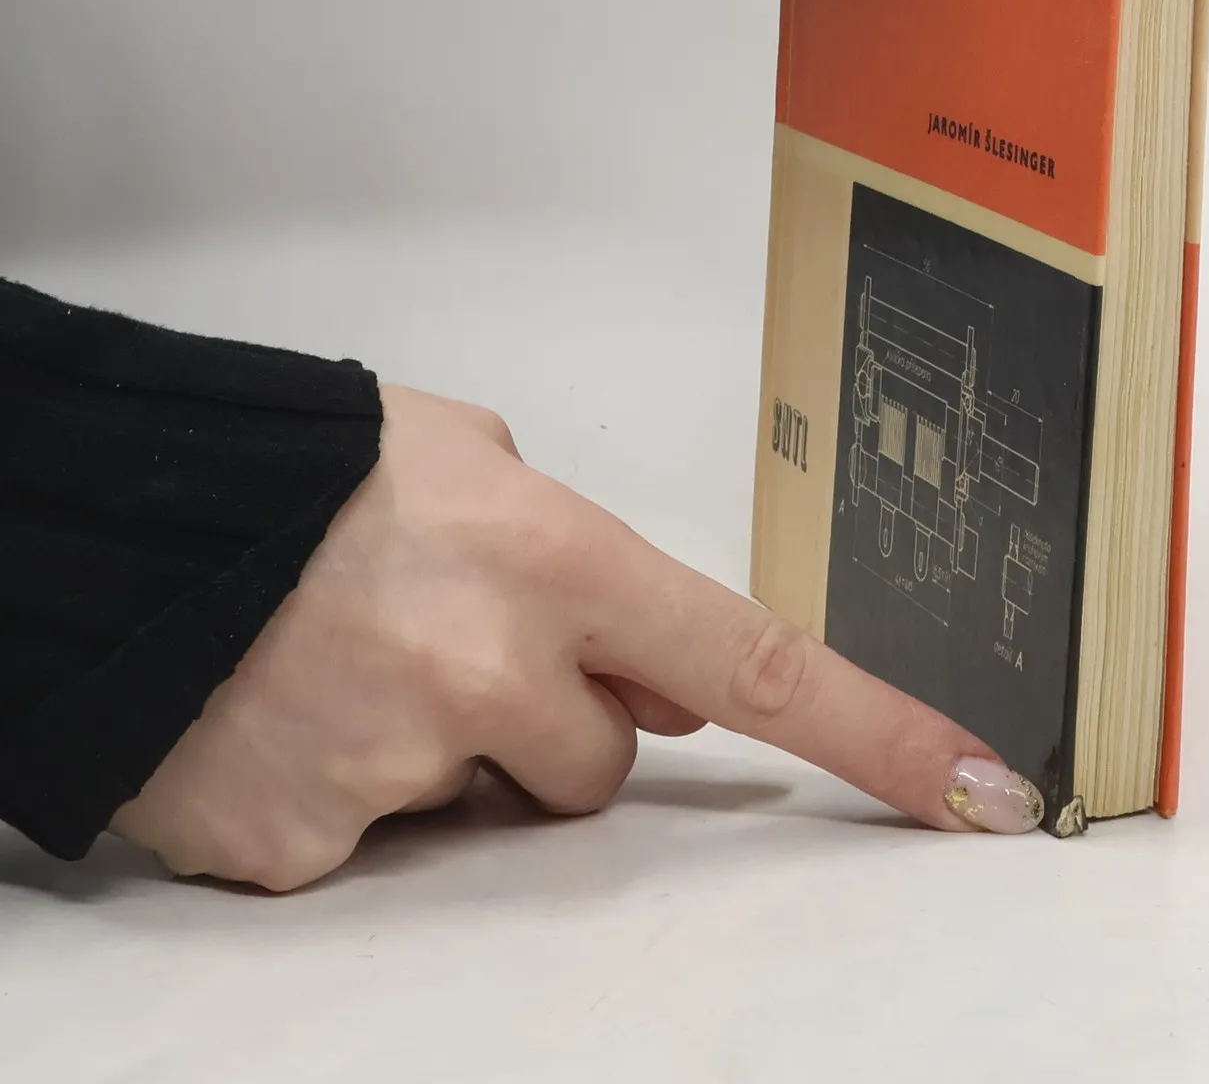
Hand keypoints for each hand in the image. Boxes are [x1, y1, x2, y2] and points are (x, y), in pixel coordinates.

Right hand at [111, 386, 1043, 889]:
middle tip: (452, 634)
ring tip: (360, 658)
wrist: (130, 517)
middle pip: (604, 761)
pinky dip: (351, 790)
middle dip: (556, 715)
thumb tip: (658, 670)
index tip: (978, 793)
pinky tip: (293, 711)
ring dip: (456, 751)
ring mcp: (396, 767)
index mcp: (556, 559)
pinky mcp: (304, 846)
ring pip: (493, 801)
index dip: (878, 734)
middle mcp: (490, 671)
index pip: (757, 663)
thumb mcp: (480, 464)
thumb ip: (590, 563)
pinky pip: (379, 843)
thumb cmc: (313, 472)